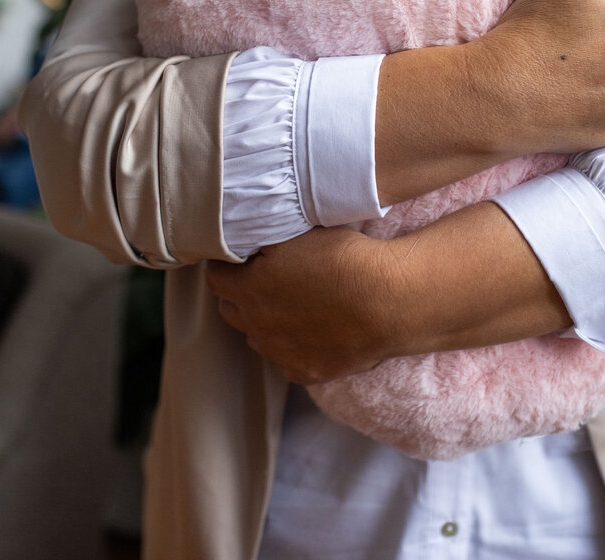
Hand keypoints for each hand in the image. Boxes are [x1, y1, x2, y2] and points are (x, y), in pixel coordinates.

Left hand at [205, 227, 401, 384]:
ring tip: (294, 305)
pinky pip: (287, 360)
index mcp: (249, 288)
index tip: (239, 257)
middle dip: (240, 293)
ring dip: (265, 322)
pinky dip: (293, 347)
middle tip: (265, 278)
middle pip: (231, 309)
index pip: (216, 277)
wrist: (388, 300)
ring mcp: (281, 353)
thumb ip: (262, 240)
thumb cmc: (345, 259)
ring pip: (258, 337)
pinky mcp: (306, 371)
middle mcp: (258, 325)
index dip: (226, 264)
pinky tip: (314, 331)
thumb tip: (244, 243)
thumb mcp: (297, 233)